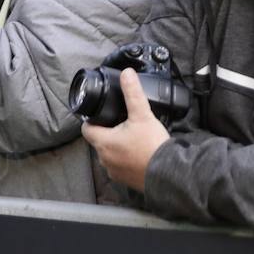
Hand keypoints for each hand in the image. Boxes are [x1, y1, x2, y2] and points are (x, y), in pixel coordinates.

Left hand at [80, 68, 171, 191]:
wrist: (167, 172)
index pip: (87, 128)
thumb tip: (126, 74)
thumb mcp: (142, 114)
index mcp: (103, 142)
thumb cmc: (152, 145)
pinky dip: (126, 159)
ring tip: (132, 138)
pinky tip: (138, 152)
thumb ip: (132, 92)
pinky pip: (120, 166)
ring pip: (109, 154)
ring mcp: (113, 171)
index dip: (93, 119)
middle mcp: (104, 158)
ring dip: (117, 146)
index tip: (102, 114)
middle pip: (99, 140)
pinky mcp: (124, 179)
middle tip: (122, 123)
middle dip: (108, 131)